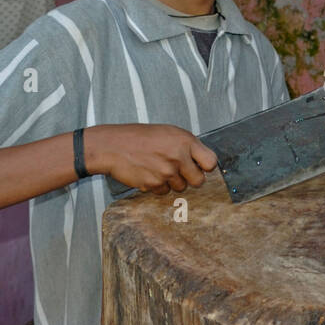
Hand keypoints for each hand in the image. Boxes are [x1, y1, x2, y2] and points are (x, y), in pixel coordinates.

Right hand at [85, 124, 217, 195]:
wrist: (112, 146)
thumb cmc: (139, 137)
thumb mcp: (168, 133)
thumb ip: (186, 146)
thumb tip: (201, 161)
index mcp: (185, 141)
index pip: (211, 162)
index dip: (206, 166)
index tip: (200, 167)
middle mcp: (178, 157)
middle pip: (198, 181)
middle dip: (190, 178)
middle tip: (179, 171)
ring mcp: (166, 172)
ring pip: (180, 188)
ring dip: (172, 182)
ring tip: (159, 168)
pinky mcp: (154, 184)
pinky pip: (164, 192)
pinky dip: (158, 186)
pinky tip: (149, 173)